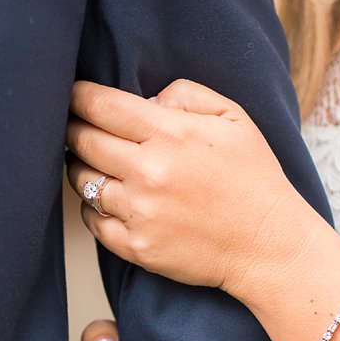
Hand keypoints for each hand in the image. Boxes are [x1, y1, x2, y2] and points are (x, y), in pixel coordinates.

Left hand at [64, 79, 323, 296]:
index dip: (78, 96)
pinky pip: (91, 219)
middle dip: (71, 128)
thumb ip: (186, 95)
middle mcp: (148, 172)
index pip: (102, 106)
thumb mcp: (234, 119)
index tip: (71, 94)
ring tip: (91, 161)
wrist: (269, 245)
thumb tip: (144, 99)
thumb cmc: (253, 177)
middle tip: (71, 124)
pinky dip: (92, 206)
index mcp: (171, 135)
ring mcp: (138, 212)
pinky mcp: (134, 246)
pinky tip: (107, 199)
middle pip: (82, 141)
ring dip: (79, 167)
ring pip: (81, 180)